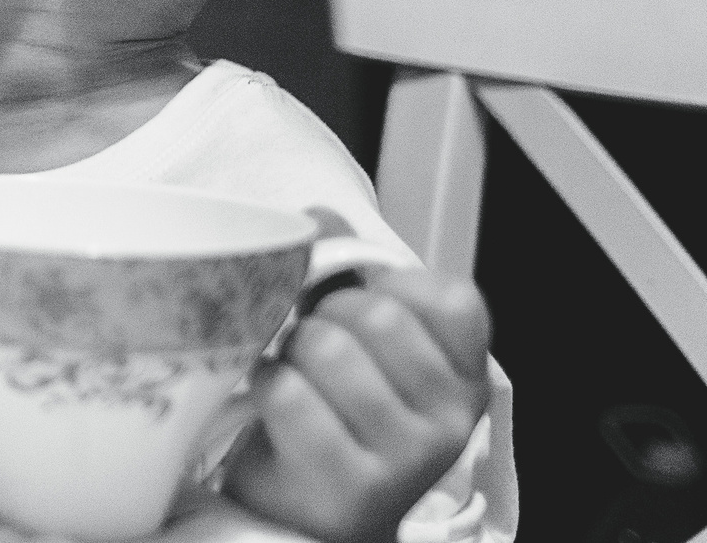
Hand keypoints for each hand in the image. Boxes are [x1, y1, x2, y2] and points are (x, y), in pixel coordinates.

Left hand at [224, 266, 493, 542]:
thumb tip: (319, 216)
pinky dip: (266, 386)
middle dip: (325, 318)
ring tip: (296, 379)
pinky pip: (290, 394)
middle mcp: (449, 419)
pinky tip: (274, 404)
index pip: (450, 295)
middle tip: (317, 352)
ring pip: (328, 348)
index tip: (365, 309)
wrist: (308, 512)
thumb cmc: (334, 413)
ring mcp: (405, 458)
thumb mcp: (355, 338)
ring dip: (291, 354)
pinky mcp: (350, 486)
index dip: (389, 285)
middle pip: (375, 312)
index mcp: (463, 375)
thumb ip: (344, 267)